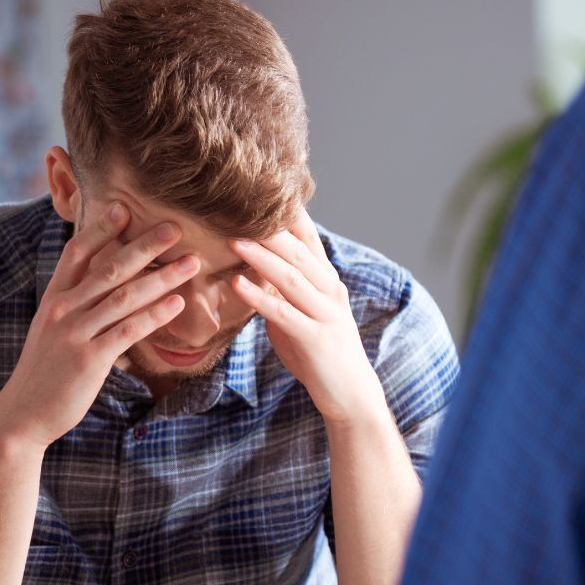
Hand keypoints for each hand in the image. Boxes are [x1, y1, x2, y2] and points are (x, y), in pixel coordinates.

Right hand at [0, 204, 199, 449]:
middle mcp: (63, 310)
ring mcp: (75, 333)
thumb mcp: (53, 330)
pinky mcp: (89, 359)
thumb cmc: (45, 371)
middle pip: (109, 268)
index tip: (124, 207)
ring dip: (162, 277)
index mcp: (53, 298)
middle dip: (145, 245)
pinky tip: (178, 303)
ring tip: (191, 263)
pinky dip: (155, 314)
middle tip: (174, 227)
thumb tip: (106, 286)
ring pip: (125, 296)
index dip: (101, 229)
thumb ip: (75, 305)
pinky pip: (128, 330)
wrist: (24, 413)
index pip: (77, 253)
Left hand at [229, 214, 386, 424]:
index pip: (308, 239)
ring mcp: (326, 315)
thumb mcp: (301, 314)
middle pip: (298, 252)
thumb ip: (283, 290)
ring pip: (291, 278)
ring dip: (261, 257)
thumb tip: (253, 266)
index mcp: (327, 282)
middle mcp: (331, 292)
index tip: (262, 189)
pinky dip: (259, 297)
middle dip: (268, 229)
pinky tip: (238, 284)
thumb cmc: (320, 353)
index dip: (288, 214)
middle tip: (237, 207)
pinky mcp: (316, 339)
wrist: (351, 395)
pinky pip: (284, 313)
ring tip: (233, 239)